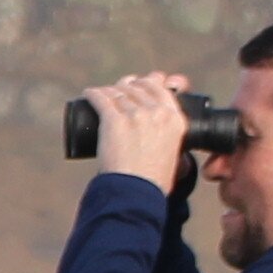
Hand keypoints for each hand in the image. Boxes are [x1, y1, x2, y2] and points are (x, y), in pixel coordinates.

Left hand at [79, 72, 192, 187]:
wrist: (136, 191)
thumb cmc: (153, 182)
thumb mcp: (174, 159)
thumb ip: (176, 152)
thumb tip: (183, 162)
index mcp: (175, 119)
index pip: (160, 89)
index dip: (147, 81)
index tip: (139, 82)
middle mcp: (157, 112)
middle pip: (137, 87)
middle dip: (127, 85)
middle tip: (119, 88)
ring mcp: (135, 114)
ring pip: (118, 92)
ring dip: (109, 90)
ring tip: (103, 93)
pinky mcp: (113, 120)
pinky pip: (100, 98)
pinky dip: (93, 94)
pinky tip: (88, 93)